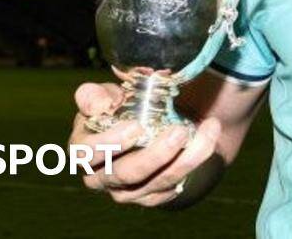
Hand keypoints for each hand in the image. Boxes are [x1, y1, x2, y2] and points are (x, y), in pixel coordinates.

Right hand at [69, 82, 221, 206]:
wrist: (154, 125)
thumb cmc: (122, 108)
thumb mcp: (107, 96)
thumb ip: (97, 96)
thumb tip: (100, 103)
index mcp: (84, 148)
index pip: (85, 153)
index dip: (109, 143)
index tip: (135, 126)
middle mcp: (101, 175)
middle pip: (124, 174)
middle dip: (154, 154)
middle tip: (178, 131)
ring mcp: (127, 190)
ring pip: (156, 181)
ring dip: (184, 158)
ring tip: (206, 131)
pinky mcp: (151, 196)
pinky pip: (174, 186)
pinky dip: (195, 161)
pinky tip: (208, 140)